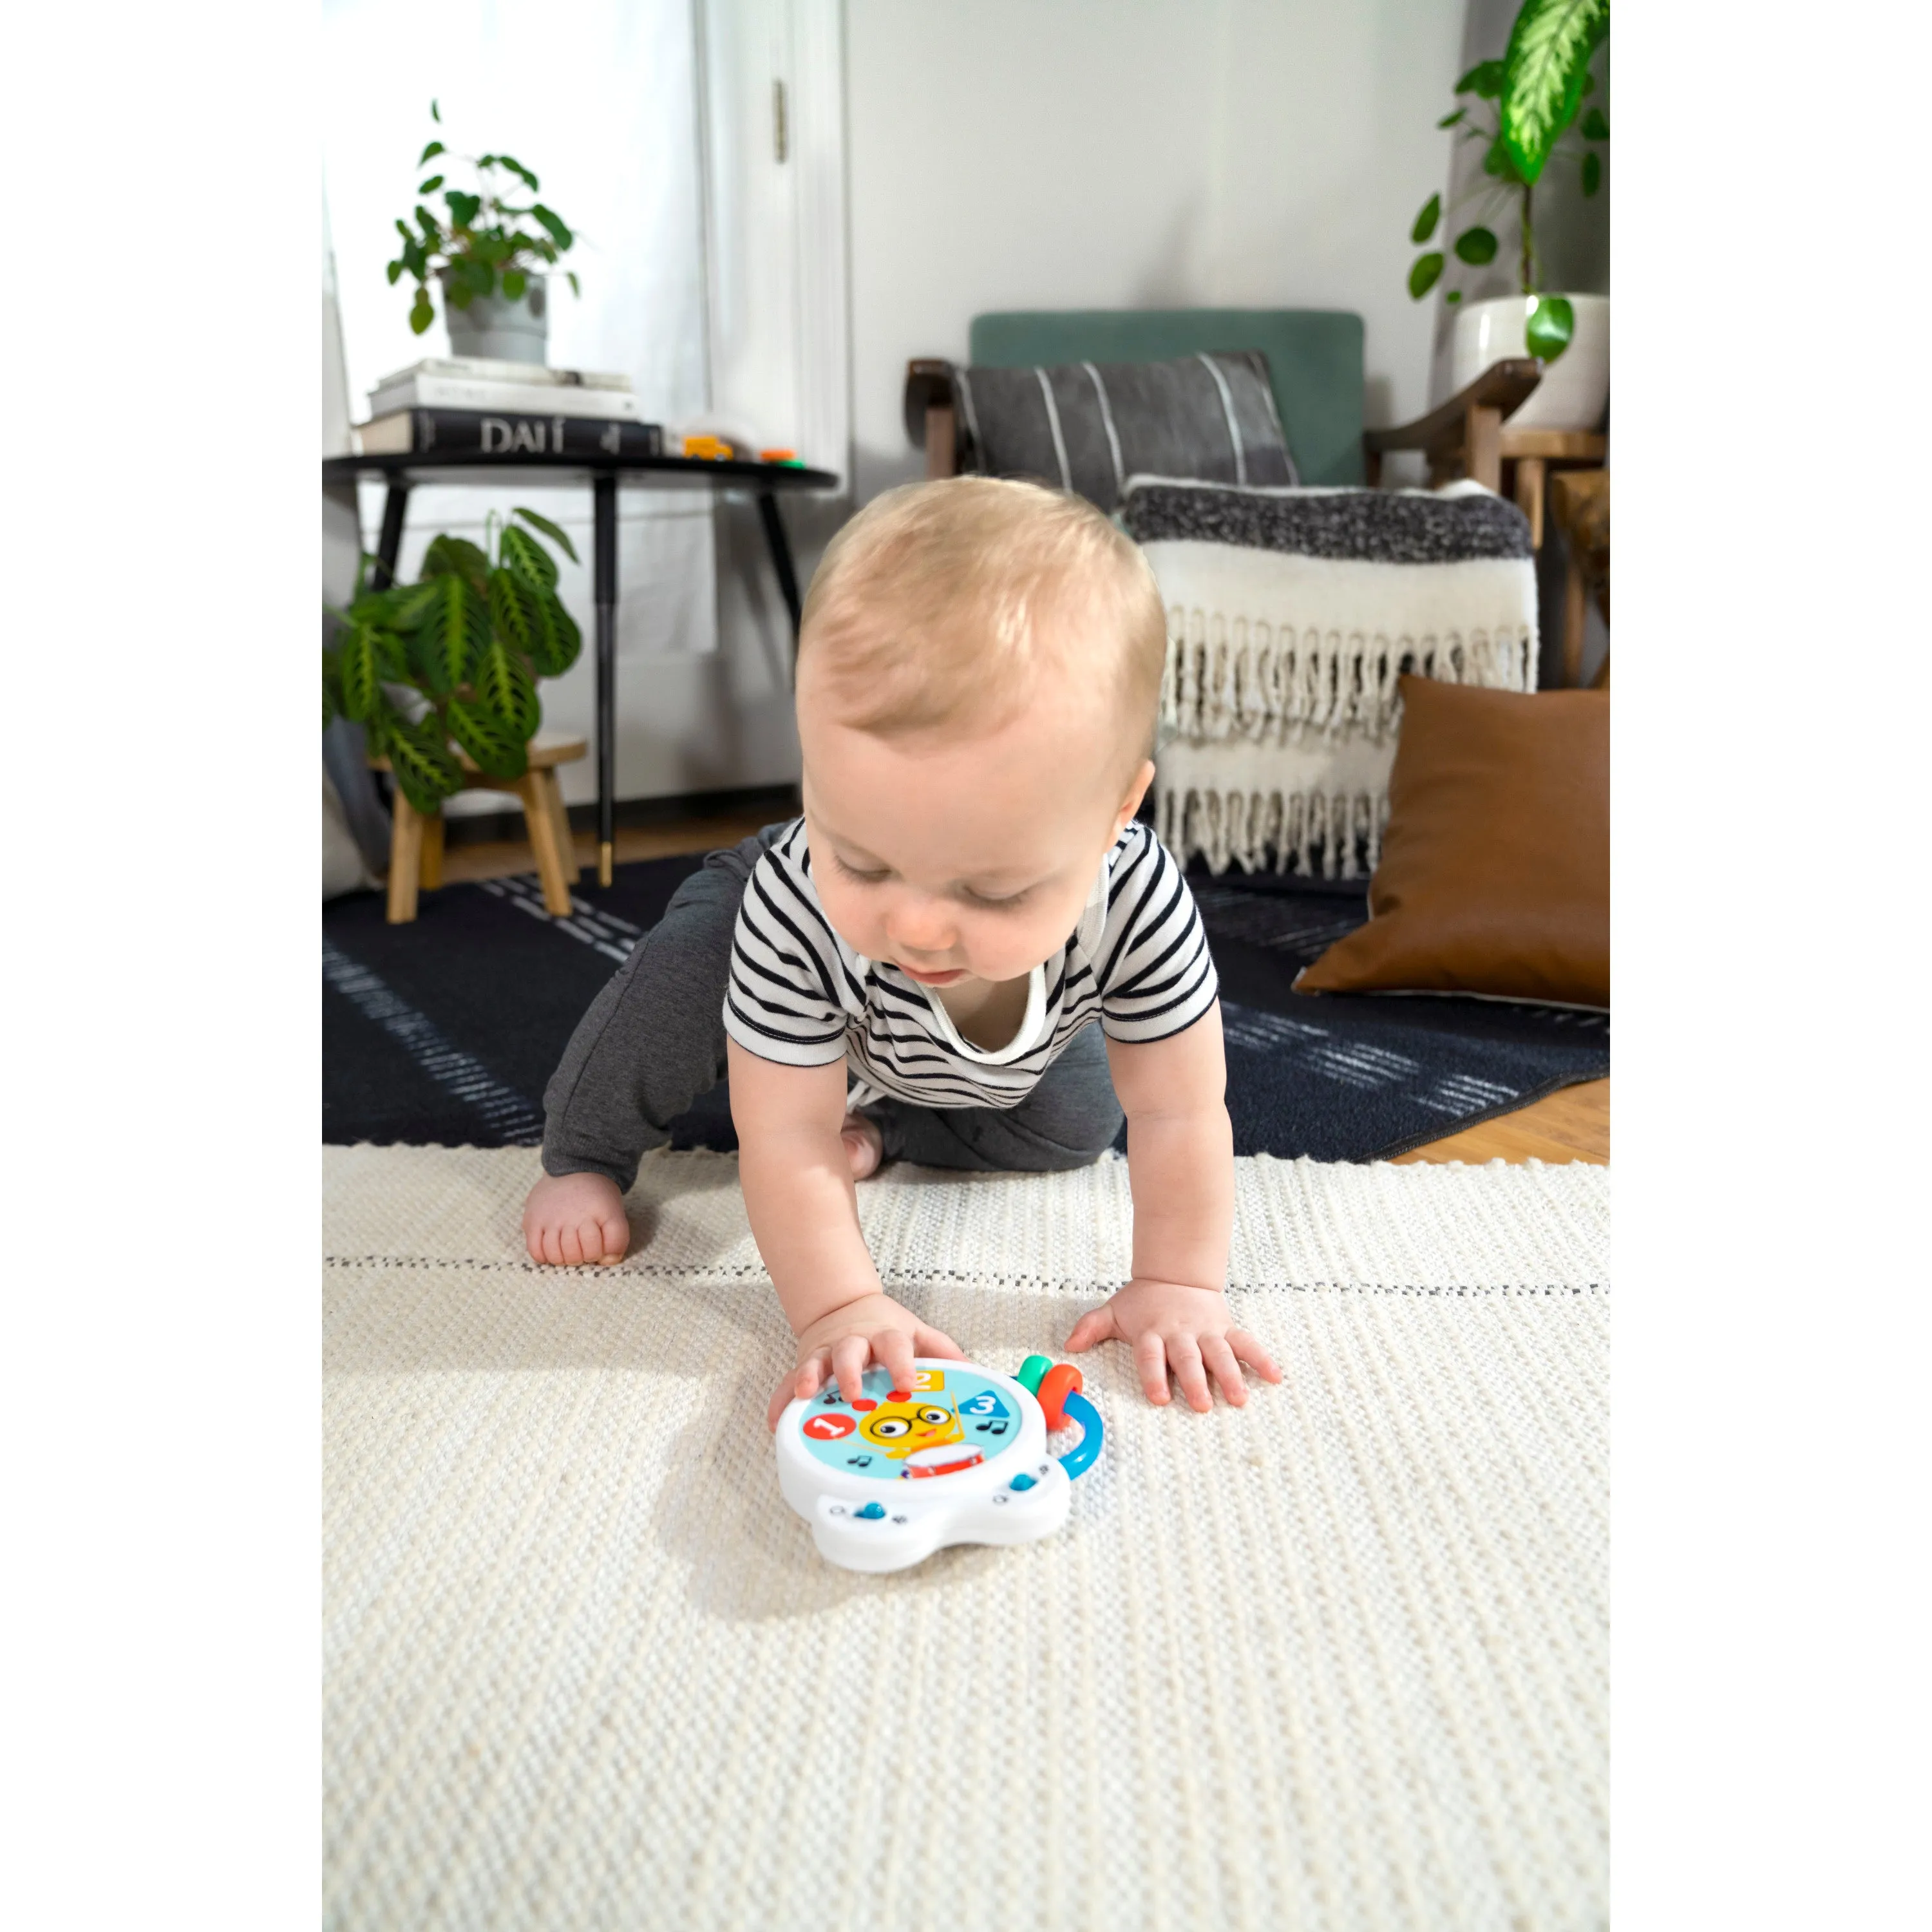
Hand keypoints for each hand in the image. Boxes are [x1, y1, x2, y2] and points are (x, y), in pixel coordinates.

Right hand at [522, 1170, 629, 1266]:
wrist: (575, 1168)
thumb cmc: (597, 1197)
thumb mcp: (615, 1213)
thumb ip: (617, 1240)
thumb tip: (606, 1262)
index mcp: (596, 1214)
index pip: (599, 1250)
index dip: (601, 1253)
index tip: (599, 1244)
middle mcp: (572, 1216)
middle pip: (576, 1256)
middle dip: (583, 1257)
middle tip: (583, 1246)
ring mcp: (550, 1218)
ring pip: (555, 1255)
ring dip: (564, 1258)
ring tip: (568, 1248)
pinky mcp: (532, 1220)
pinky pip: (534, 1249)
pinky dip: (544, 1256)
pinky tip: (552, 1248)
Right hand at [766, 1292, 965, 1429]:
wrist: (844, 1305)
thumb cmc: (887, 1329)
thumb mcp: (918, 1333)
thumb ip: (944, 1352)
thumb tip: (977, 1375)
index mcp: (886, 1335)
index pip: (896, 1346)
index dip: (901, 1364)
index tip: (907, 1383)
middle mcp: (854, 1341)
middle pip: (850, 1350)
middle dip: (850, 1372)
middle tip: (853, 1394)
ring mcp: (827, 1352)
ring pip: (816, 1362)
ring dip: (811, 1378)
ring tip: (807, 1396)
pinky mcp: (806, 1363)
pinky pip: (789, 1382)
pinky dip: (781, 1401)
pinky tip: (776, 1421)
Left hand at [1066, 1278, 1279, 1411]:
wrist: (1177, 1272)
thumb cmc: (1144, 1301)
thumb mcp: (1114, 1310)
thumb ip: (1092, 1327)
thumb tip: (1068, 1346)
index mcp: (1152, 1331)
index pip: (1151, 1355)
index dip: (1154, 1375)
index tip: (1160, 1397)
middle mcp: (1180, 1333)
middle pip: (1188, 1358)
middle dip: (1196, 1381)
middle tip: (1203, 1405)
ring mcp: (1206, 1331)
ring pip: (1219, 1354)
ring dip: (1231, 1376)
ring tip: (1239, 1399)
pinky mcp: (1226, 1328)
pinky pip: (1246, 1343)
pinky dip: (1261, 1359)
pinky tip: (1275, 1376)